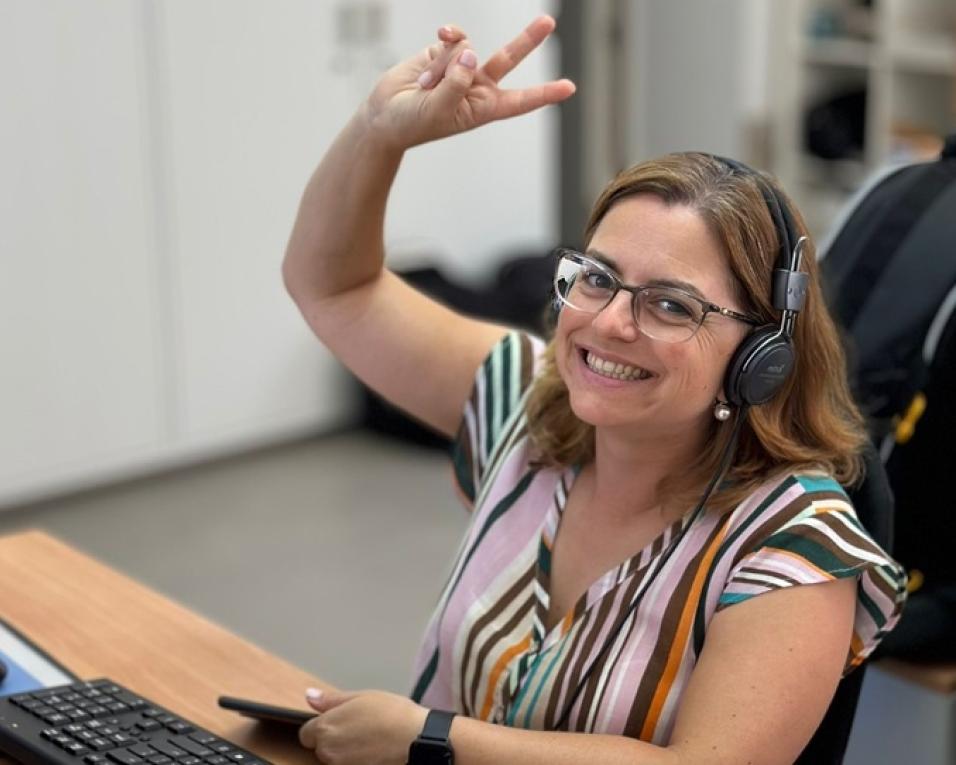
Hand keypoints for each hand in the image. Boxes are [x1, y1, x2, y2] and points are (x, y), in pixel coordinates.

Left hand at [298, 687, 428, 764]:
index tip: (338, 721)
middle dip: (333, 738)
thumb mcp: (361, 697)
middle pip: (320, 746)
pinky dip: (356, 759)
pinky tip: (372, 750)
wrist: (416, 737)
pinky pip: (348, 764)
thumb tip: (310, 696)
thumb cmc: (392, 714)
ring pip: (334, 758)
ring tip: (368, 738)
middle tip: (358, 726)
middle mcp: (328, 751)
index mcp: (326, 728)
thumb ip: (330, 700)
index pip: (306, 733)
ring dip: (344, 750)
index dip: (321, 725)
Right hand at [363, 15, 575, 150]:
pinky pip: (453, 37)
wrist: (383, 115)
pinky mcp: (443, 51)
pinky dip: (445, 38)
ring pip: (466, 49)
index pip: (519, 100)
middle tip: (547, 22)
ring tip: (424, 87)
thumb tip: (469, 53)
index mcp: (482, 108)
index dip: (543, 93)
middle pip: (508, 59)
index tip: (569, 87)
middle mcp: (476, 86)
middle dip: (528, 40)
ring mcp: (460, 66)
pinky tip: (440, 36)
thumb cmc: (411, 124)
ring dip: (442, 65)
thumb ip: (456, 82)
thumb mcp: (436, 111)